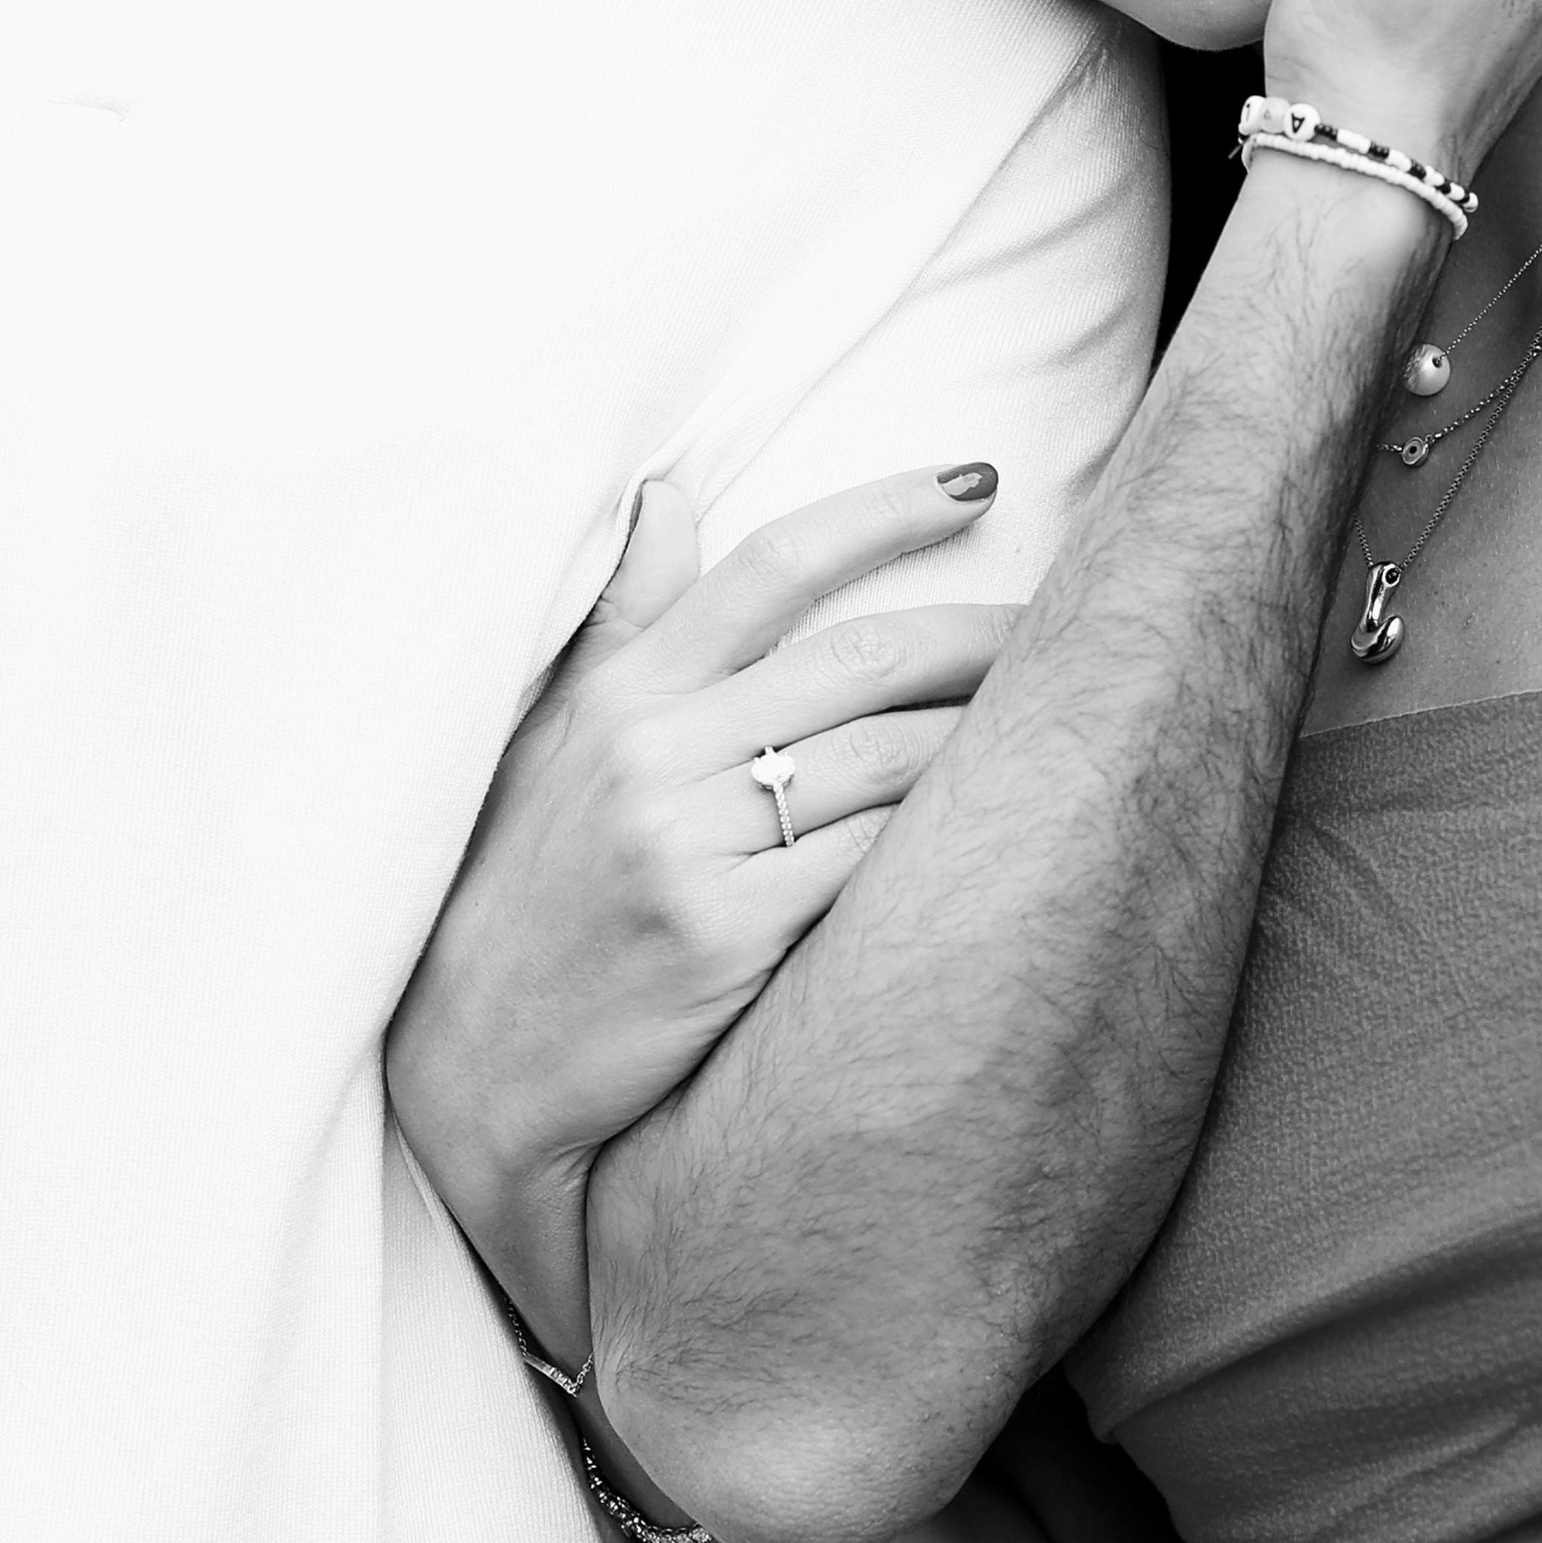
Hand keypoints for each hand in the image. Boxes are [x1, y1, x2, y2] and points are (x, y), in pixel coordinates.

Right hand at [385, 461, 1007, 1354]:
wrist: (474, 1063)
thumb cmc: (529, 886)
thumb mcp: (555, 737)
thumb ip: (627, 617)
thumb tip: (663, 488)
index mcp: (623, 690)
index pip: (772, 562)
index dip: (887, 508)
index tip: (978, 479)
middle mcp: (656, 751)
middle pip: (861, 658)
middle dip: (982, 633)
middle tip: (1067, 621)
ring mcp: (690, 843)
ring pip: (886, 758)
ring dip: (988, 736)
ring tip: (1061, 723)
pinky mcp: (726, 936)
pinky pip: (873, 860)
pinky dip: (945, 835)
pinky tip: (1003, 827)